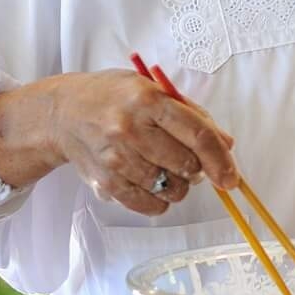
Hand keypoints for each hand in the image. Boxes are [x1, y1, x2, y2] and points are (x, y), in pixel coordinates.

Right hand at [0, 69, 239, 216]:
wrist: (62, 114)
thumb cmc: (112, 98)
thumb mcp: (151, 90)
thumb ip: (191, 115)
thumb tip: (226, 145)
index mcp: (148, 99)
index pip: (197, 134)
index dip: (221, 159)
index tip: (232, 177)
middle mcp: (131, 128)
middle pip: (187, 165)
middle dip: (197, 169)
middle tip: (188, 161)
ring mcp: (117, 157)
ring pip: (171, 188)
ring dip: (178, 185)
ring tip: (165, 168)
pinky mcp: (106, 181)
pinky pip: (150, 205)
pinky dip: (160, 200)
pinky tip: (152, 184)